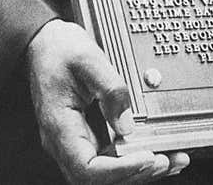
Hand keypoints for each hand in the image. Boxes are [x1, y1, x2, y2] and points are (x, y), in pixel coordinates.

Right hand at [26, 19, 189, 183]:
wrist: (44, 41)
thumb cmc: (58, 49)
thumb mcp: (88, 59)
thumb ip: (110, 89)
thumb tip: (127, 125)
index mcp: (59, 126)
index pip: (87, 168)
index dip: (119, 170)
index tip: (146, 157)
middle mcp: (63, 142)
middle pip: (97, 178)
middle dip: (134, 173)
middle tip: (165, 160)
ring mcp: (74, 141)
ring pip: (104, 173)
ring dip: (136, 171)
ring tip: (168, 159)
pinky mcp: (85, 135)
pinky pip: (107, 157)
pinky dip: (131, 160)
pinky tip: (154, 152)